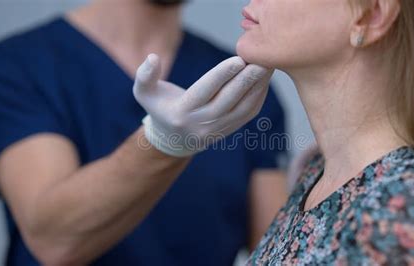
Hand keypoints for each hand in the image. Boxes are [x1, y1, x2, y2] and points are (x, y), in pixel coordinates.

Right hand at [133, 54, 272, 156]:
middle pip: (229, 99)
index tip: (238, 59)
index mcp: (182, 112)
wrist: (174, 140)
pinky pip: (248, 113)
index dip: (222, 75)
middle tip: (262, 60)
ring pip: (243, 107)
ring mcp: (218, 129)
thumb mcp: (144, 94)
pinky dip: (259, 96)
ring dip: (258, 87)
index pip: (205, 91)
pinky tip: (264, 80)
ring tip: (268, 66)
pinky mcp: (230, 130)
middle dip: (247, 79)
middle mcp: (202, 123)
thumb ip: (145, 76)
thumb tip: (152, 57)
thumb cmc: (160, 109)